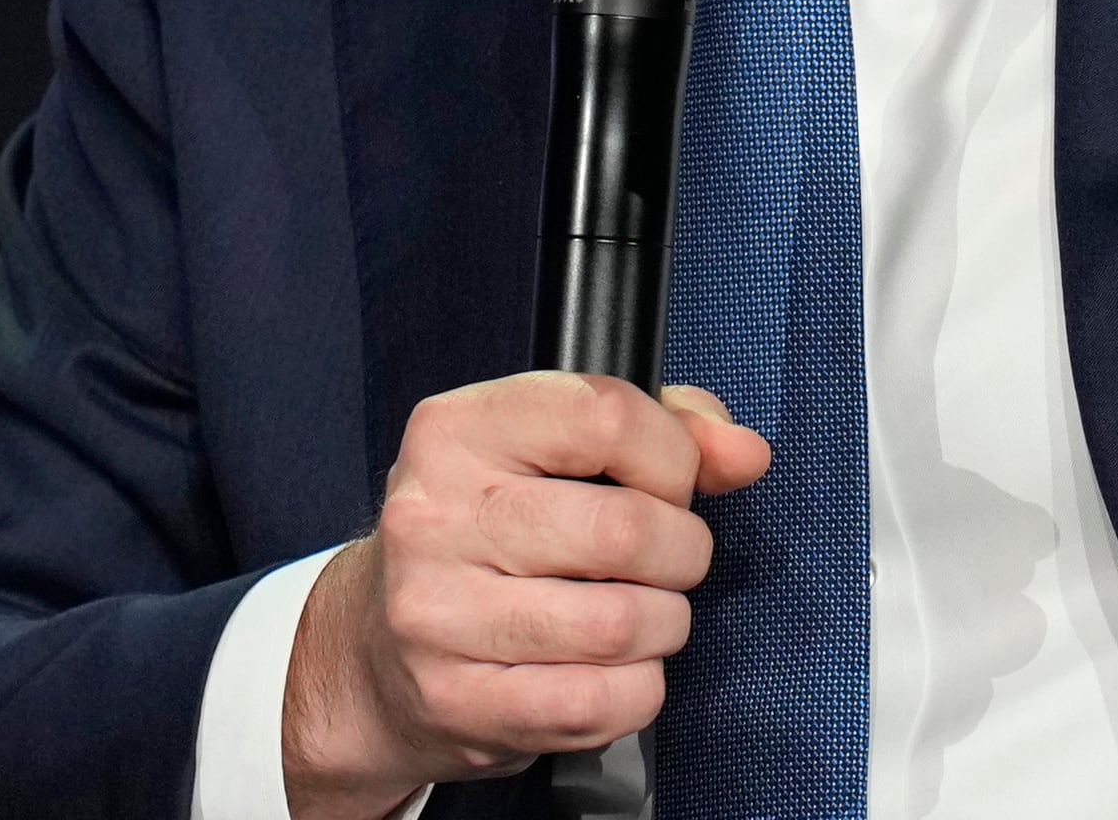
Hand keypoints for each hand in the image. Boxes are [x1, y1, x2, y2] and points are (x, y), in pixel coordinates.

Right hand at [282, 373, 771, 819]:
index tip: (670, 480)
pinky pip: (601, 702)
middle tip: (667, 558)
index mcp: (455, 431)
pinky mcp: (459, 701)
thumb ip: (663, 428)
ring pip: (623, 622)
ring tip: (643, 612)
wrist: (375, 648)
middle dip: (682, 549)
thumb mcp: (552, 450)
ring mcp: (438, 615)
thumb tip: (742, 452)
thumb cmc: (484, 536)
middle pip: (626, 529)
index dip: (672, 454)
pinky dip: (637, 688)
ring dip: (664, 622)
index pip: (607, 416)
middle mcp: (434, 517)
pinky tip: (613, 668)